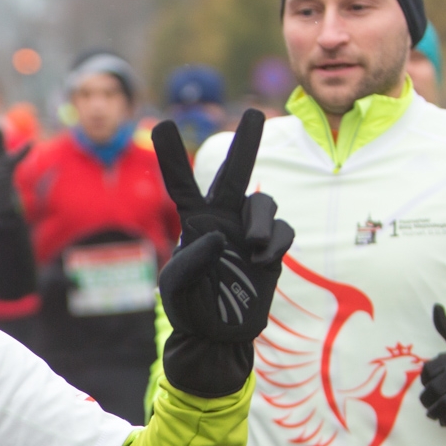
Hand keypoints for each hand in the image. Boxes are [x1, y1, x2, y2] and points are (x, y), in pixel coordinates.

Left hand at [154, 109, 294, 396]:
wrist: (218, 335)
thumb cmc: (190, 309)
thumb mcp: (176, 287)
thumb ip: (191, 260)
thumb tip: (219, 236)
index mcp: (193, 222)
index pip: (181, 183)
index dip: (172, 155)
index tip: (162, 124)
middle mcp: (222, 220)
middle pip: (234, 174)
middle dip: (246, 144)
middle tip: (254, 111)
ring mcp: (248, 233)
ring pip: (264, 204)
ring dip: (261, 223)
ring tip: (254, 248)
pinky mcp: (271, 249)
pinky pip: (283, 231)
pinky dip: (276, 243)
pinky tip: (262, 263)